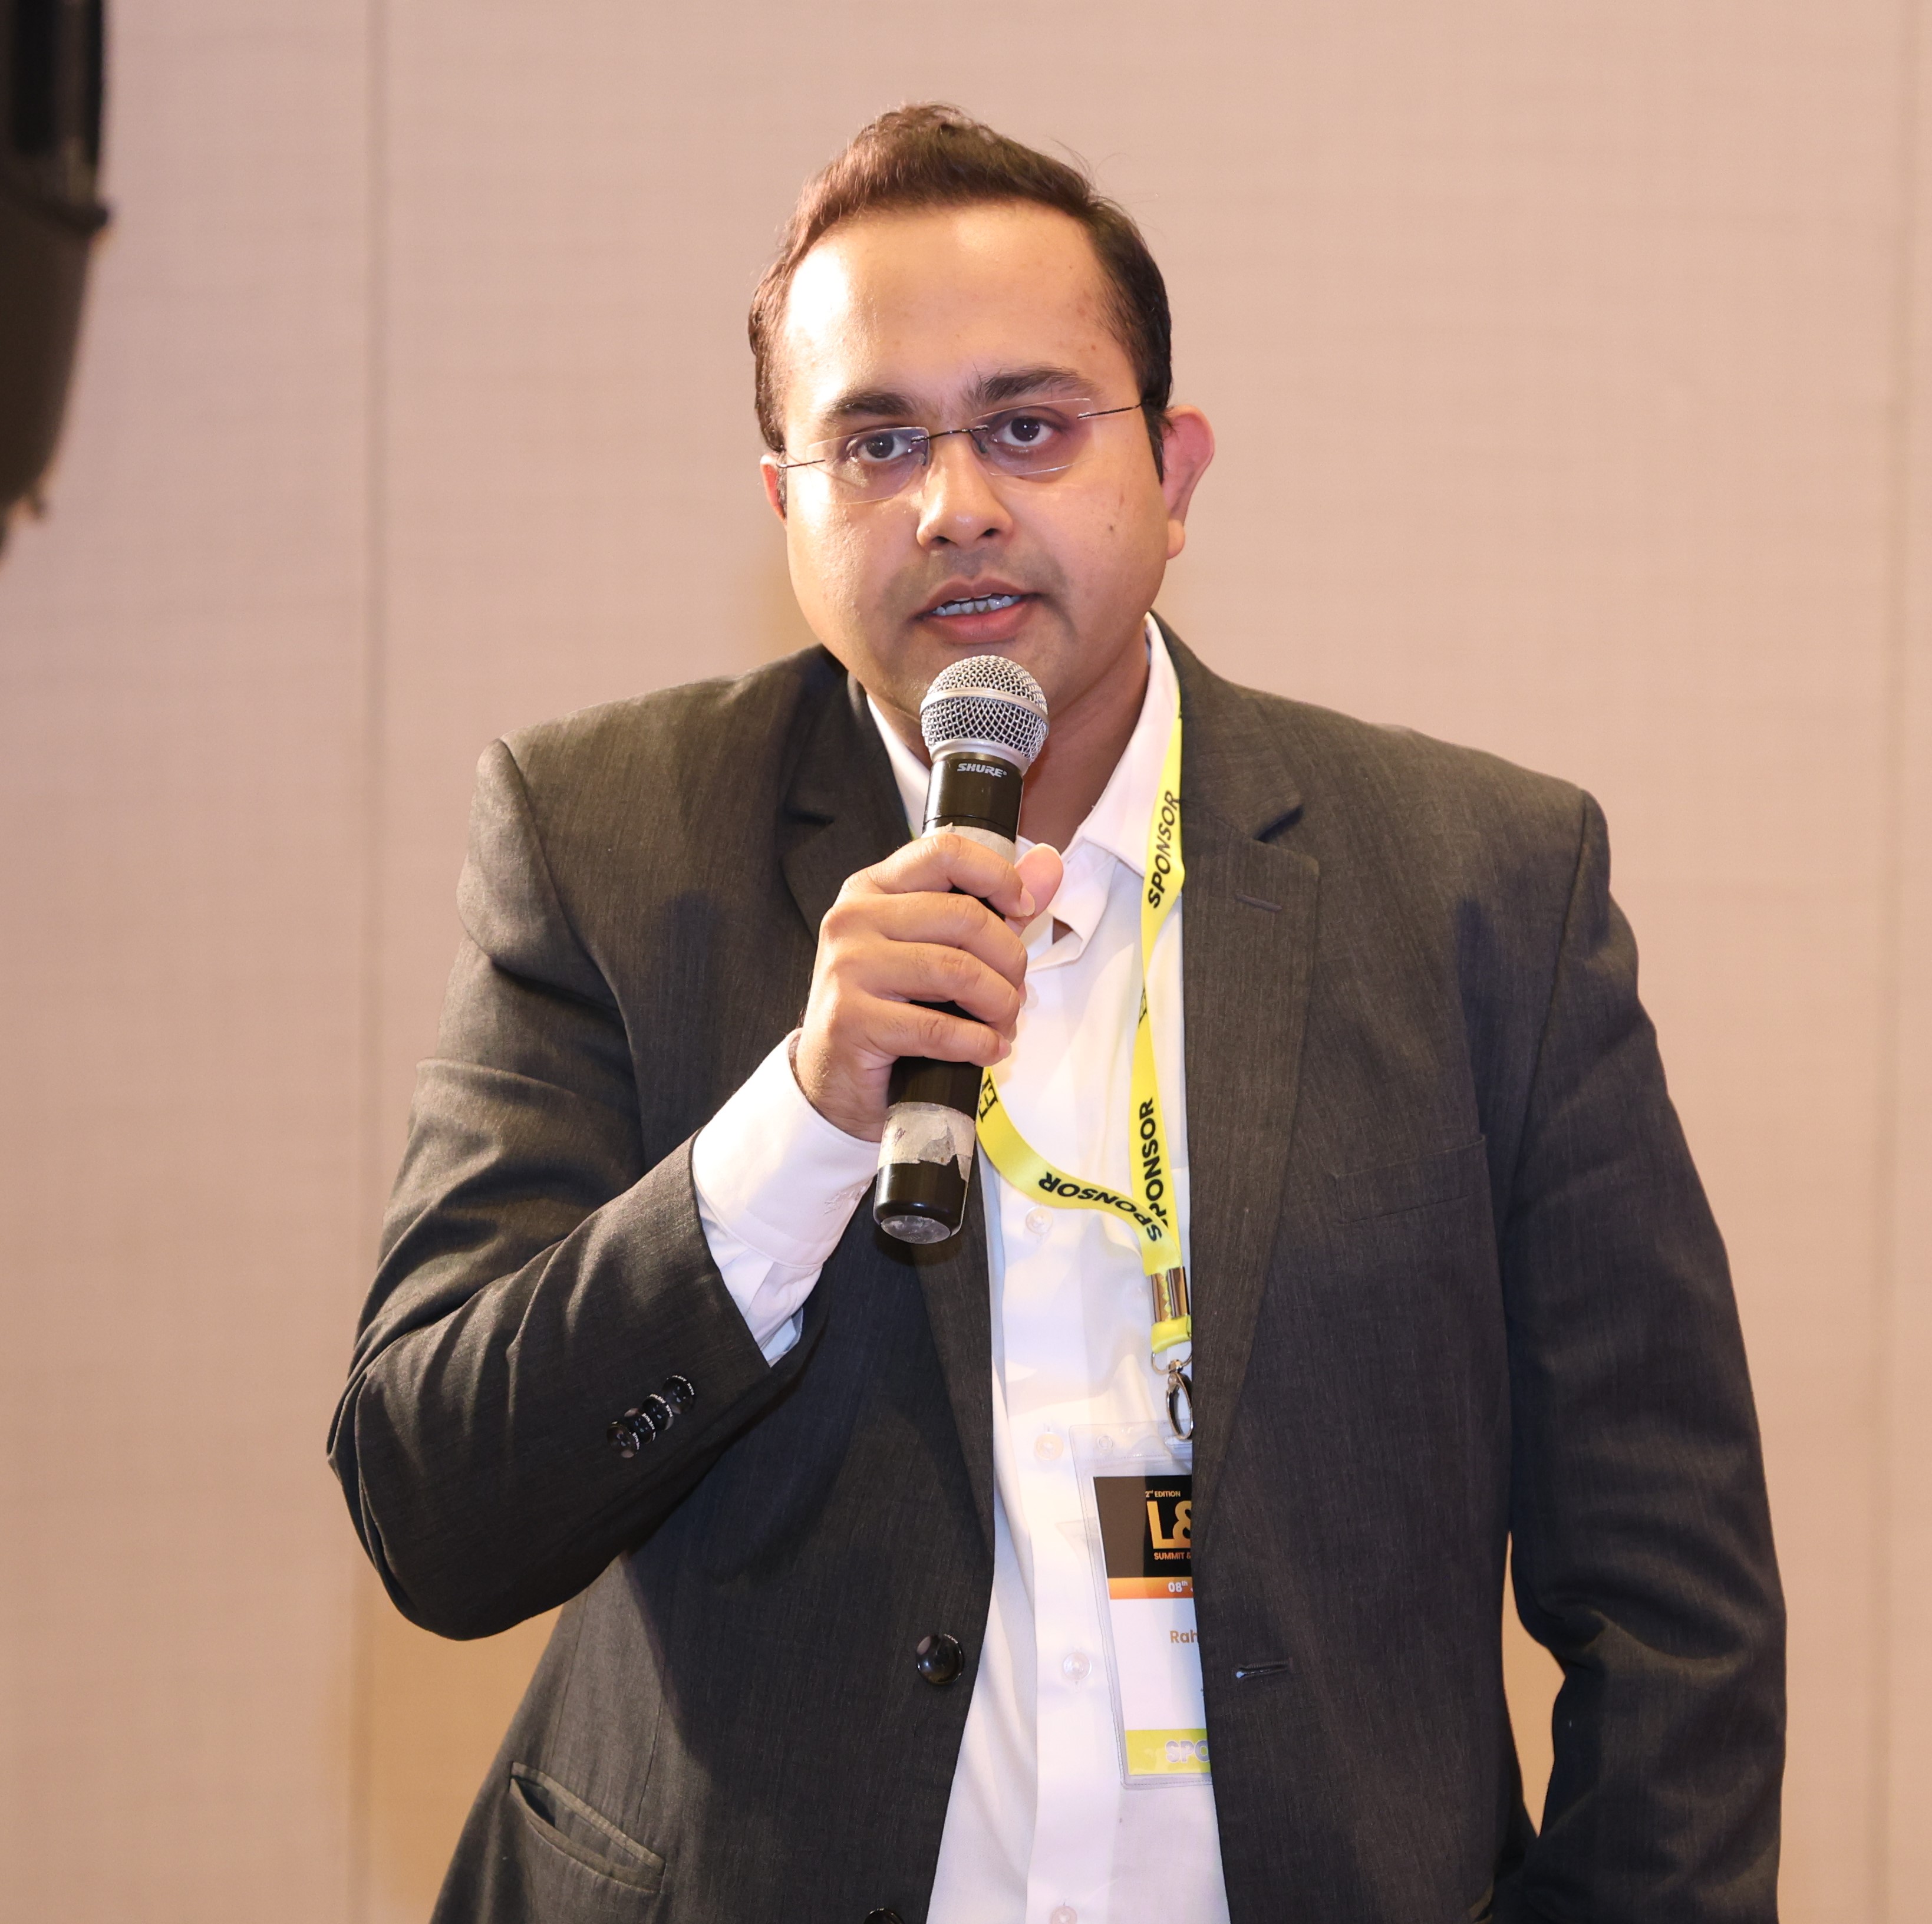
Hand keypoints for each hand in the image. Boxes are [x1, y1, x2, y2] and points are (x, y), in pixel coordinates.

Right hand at [793, 834, 1064, 1140]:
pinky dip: (978, 1042)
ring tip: (1003, 1022)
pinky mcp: (851, 1019)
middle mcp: (853, 919)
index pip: (944, 853)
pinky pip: (938, 1028)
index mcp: (873, 888)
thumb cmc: (888, 1007)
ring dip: (999, 1004)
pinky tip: (987, 1049)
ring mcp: (847, 967)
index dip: (998, 876)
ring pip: (957, 970)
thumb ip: (992, 906)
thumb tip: (1048, 865)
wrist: (835, 1076)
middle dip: (1009, 958)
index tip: (1023, 908)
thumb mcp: (935, 946)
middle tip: (1016, 989)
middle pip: (963, 916)